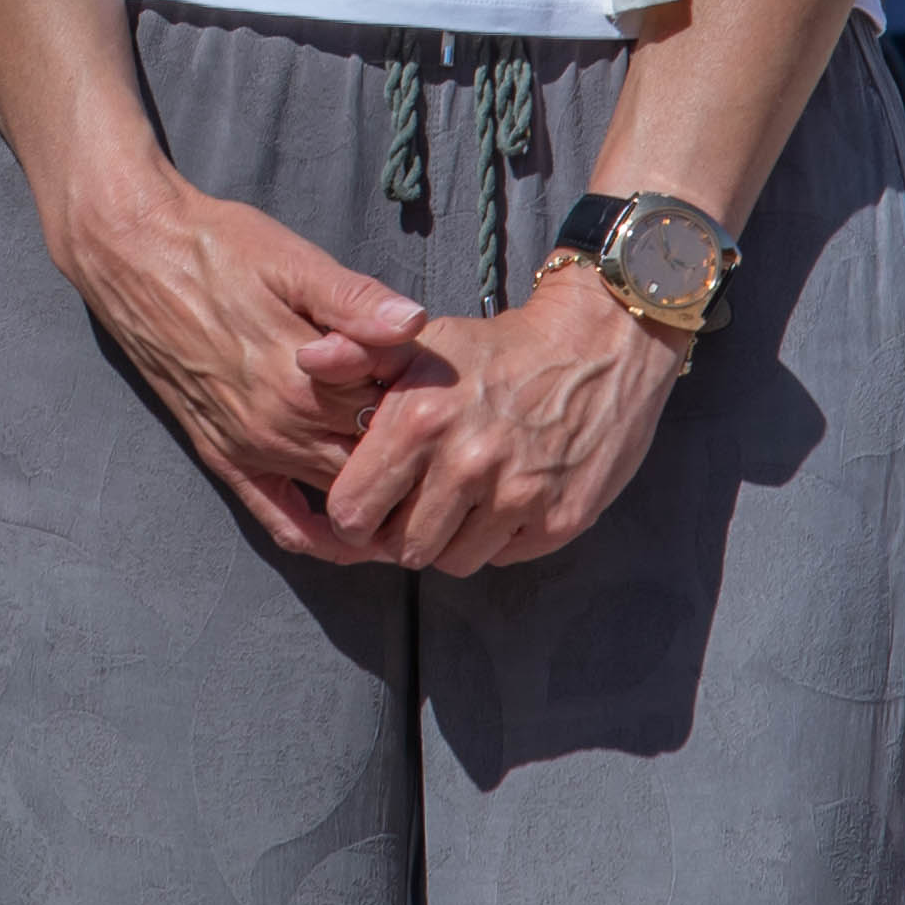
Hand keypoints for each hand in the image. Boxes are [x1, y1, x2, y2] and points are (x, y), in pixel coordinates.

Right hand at [44, 159, 424, 565]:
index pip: (392, 414)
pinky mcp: (222, 457)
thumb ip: (354, 299)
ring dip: (381, 502)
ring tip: (430, 500)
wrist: (133, 255)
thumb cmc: (218, 246)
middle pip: (372, 465)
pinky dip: (318, 538)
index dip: (430, 409)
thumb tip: (414, 321)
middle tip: (457, 461)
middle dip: (417, 465)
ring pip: (337, 498)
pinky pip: (277, 519)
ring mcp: (248, 448)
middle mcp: (277, 426)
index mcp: (302, 376)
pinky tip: (352, 539)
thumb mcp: (291, 260)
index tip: (457, 403)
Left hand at [313, 274, 679, 575]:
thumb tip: (305, 359)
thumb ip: (357, 356)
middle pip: (402, 548)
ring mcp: (517, 496)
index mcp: (420, 419)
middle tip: (421, 501)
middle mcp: (466, 462)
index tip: (371, 500)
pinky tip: (505, 499)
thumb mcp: (423, 342)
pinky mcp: (561, 519)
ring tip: (464, 499)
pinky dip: (498, 539)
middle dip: (403, 531)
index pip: (351, 512)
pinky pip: (503, 558)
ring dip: (451, 540)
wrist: (600, 344)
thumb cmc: (498, 350)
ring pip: (452, 562)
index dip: (355, 514)